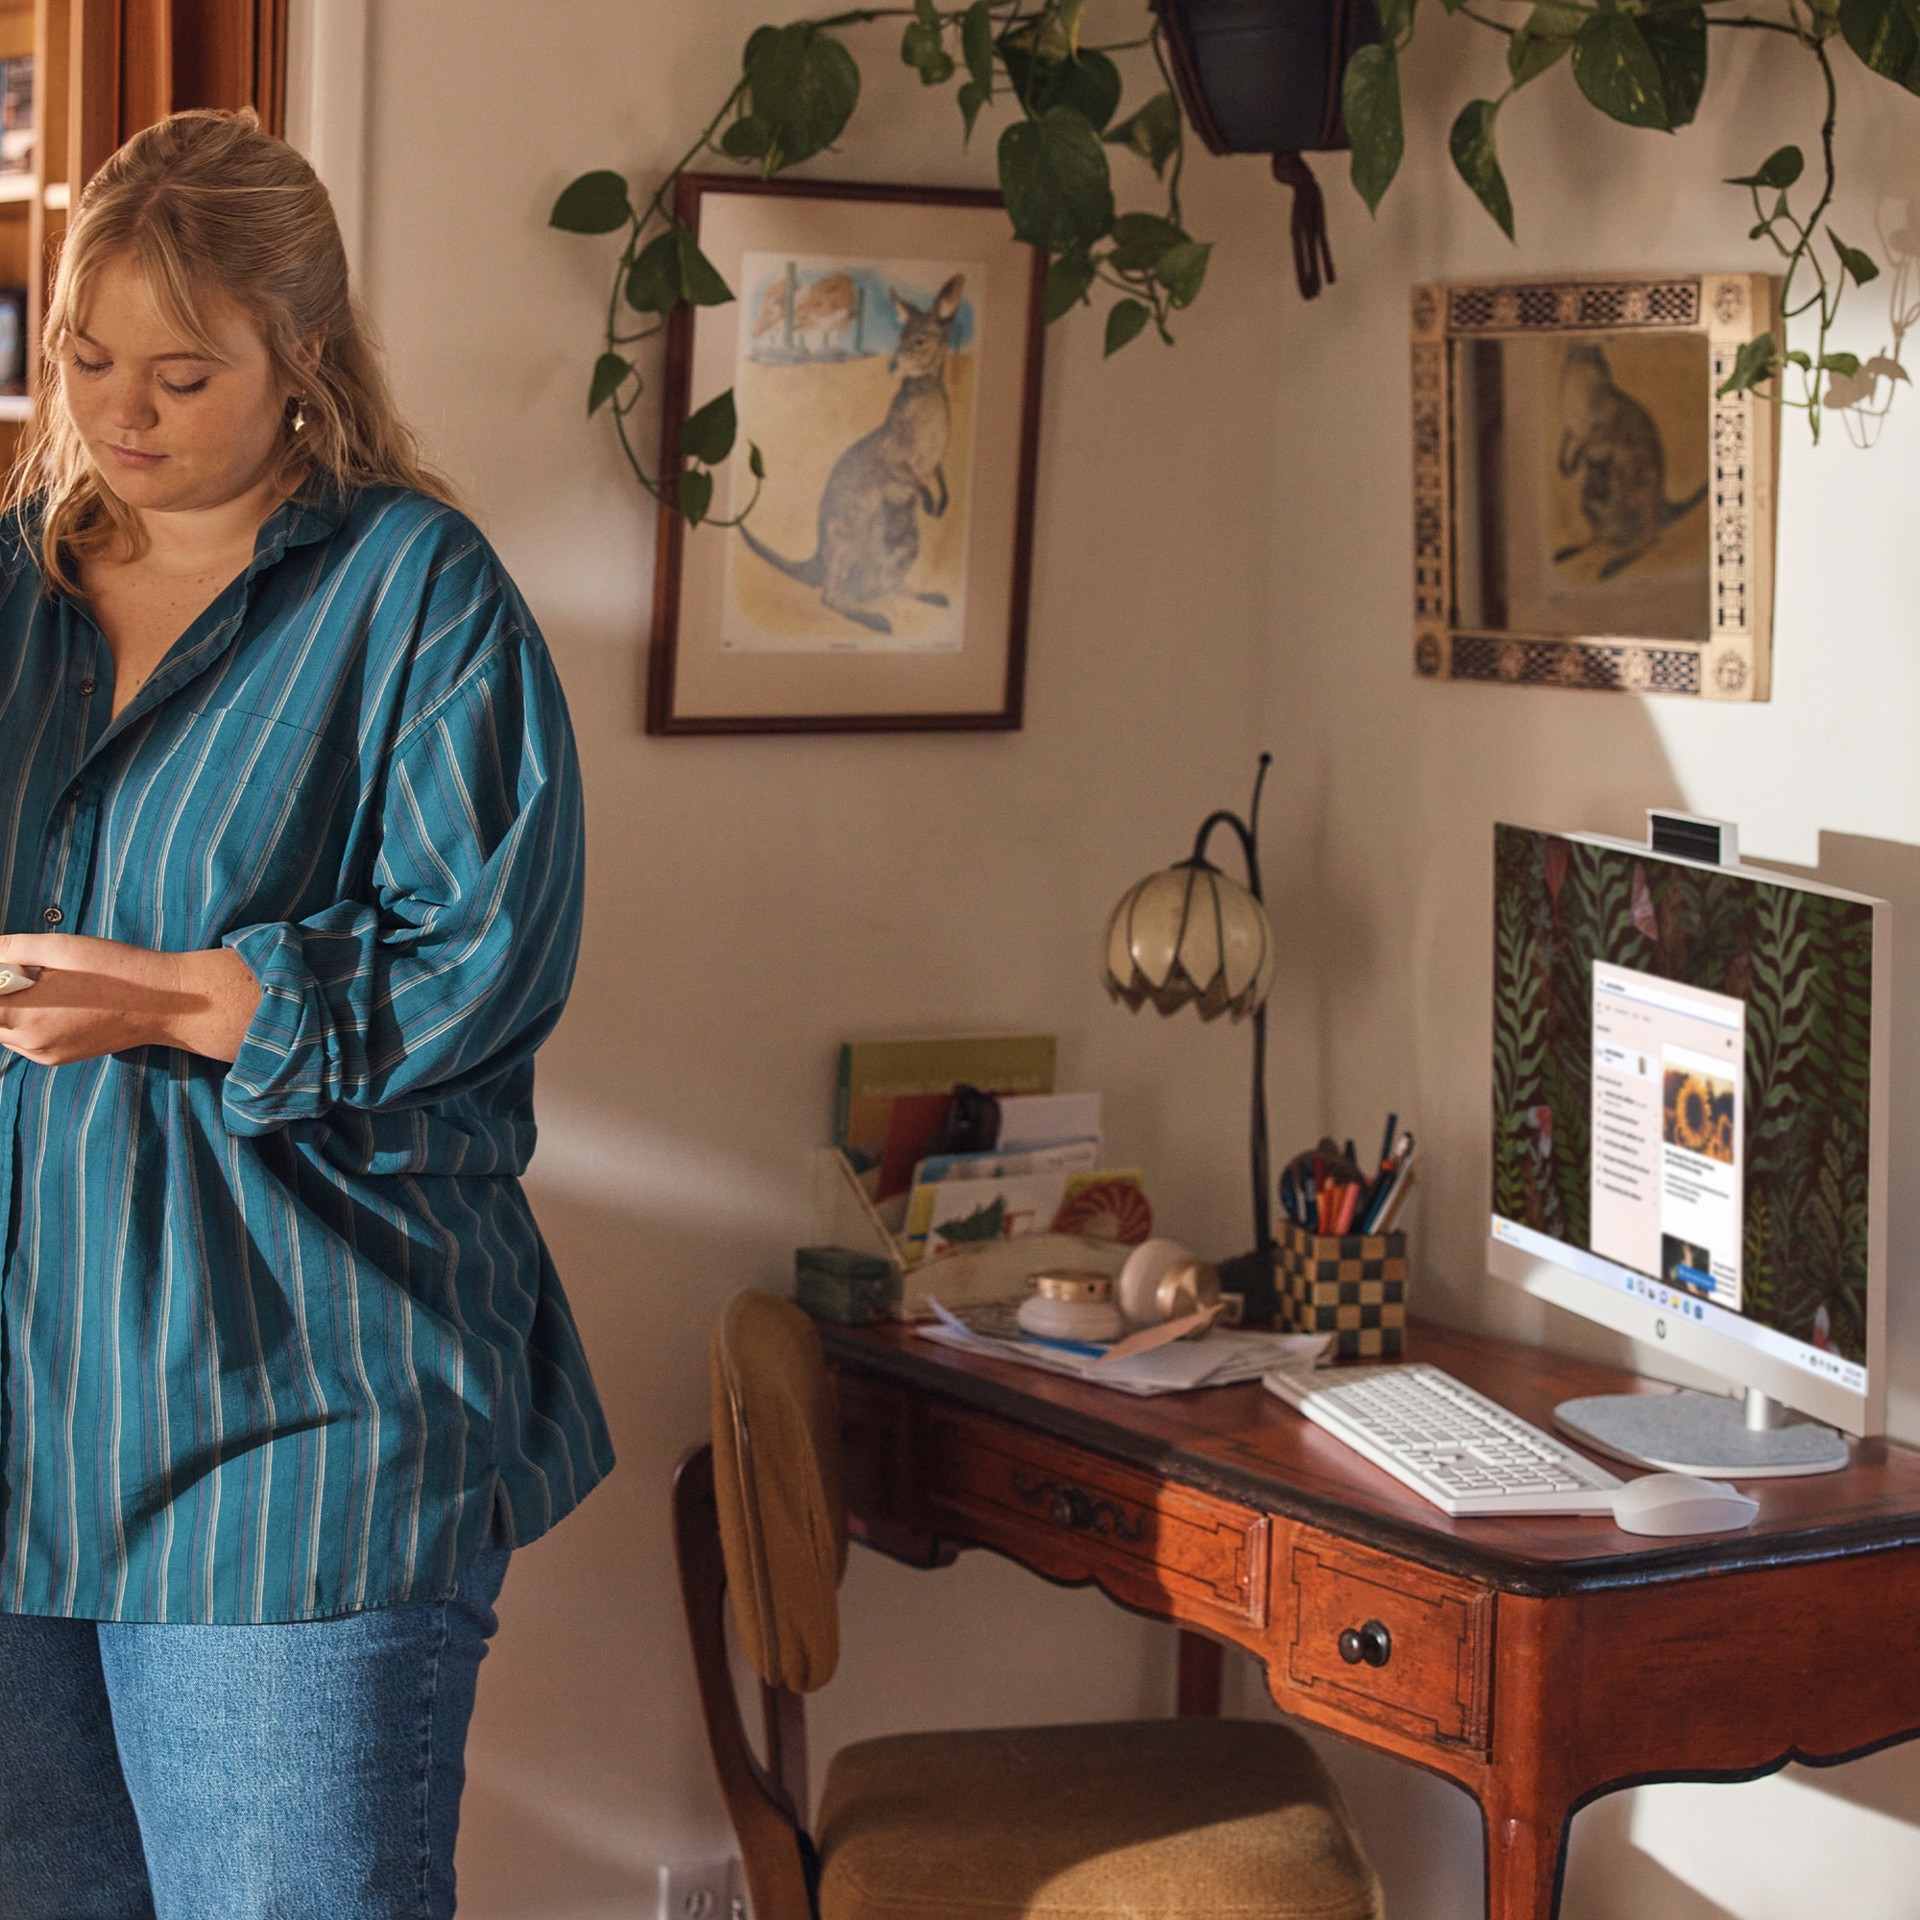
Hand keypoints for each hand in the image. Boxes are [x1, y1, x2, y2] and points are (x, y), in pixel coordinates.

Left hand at [0, 935, 261, 1065]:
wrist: (167, 1004)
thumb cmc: (118, 971)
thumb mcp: (63, 948)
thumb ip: (14, 948)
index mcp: (26, 1014)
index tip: (10, 969)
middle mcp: (29, 1042)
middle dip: (2, 994)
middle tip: (25, 973)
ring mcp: (44, 1054)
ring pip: (2, 1032)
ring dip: (8, 1010)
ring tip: (40, 985)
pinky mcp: (57, 1058)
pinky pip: (22, 1041)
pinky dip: (23, 1022)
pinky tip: (51, 1003)